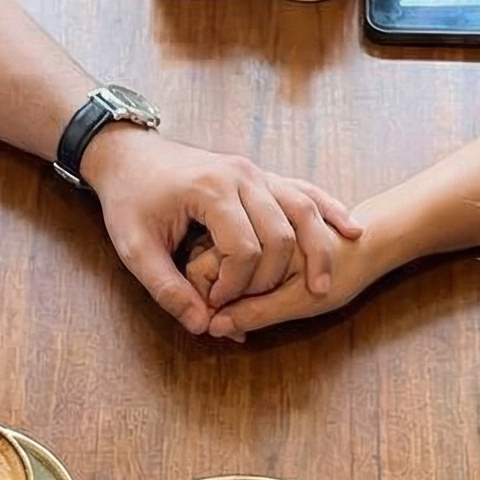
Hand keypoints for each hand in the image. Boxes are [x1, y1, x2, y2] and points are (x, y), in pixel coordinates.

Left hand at [76, 125, 359, 338]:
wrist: (129, 154)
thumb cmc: (129, 201)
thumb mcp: (134, 248)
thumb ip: (166, 289)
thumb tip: (203, 326)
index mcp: (210, 191)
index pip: (245, 248)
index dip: (237, 285)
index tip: (219, 303)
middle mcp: (240, 176)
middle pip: (280, 232)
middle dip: (273, 276)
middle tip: (255, 303)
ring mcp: (255, 172)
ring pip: (301, 209)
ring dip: (317, 248)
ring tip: (324, 284)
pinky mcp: (261, 174)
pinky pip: (303, 192)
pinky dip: (328, 212)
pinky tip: (350, 229)